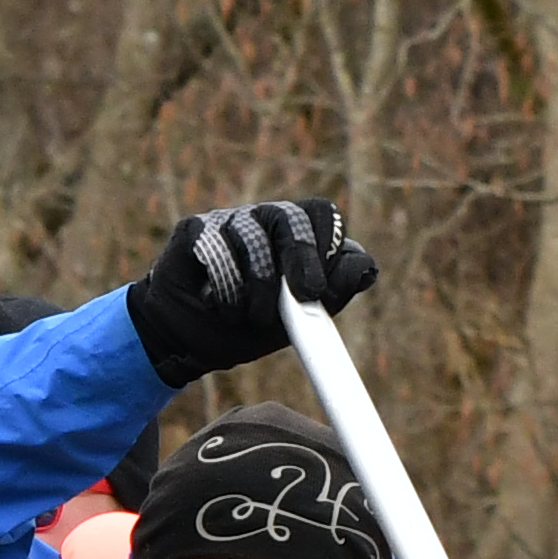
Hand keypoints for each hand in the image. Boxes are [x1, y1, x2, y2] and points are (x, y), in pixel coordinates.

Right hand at [125, 198, 376, 385]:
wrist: (190, 343)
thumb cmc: (248, 326)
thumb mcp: (300, 319)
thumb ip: (334, 292)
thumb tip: (367, 269)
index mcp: (296, 234)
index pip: (322, 215)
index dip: (328, 243)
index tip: (323, 284)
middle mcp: (264, 219)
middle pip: (291, 215)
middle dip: (301, 256)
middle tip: (304, 293)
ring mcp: (228, 221)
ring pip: (253, 238)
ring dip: (258, 289)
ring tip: (252, 317)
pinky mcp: (194, 231)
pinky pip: (216, 250)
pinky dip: (224, 290)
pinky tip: (219, 307)